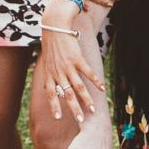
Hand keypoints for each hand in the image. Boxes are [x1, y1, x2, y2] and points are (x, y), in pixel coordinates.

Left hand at [41, 7, 104, 122]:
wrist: (54, 28)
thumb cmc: (51, 46)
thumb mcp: (46, 62)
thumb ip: (49, 76)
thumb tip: (50, 90)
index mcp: (50, 74)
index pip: (51, 93)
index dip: (54, 105)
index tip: (57, 118)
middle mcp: (58, 72)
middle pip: (66, 93)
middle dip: (73, 108)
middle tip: (80, 119)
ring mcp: (68, 66)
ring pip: (78, 86)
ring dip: (87, 98)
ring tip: (93, 109)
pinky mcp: (77, 58)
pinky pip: (88, 72)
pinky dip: (96, 81)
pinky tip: (102, 88)